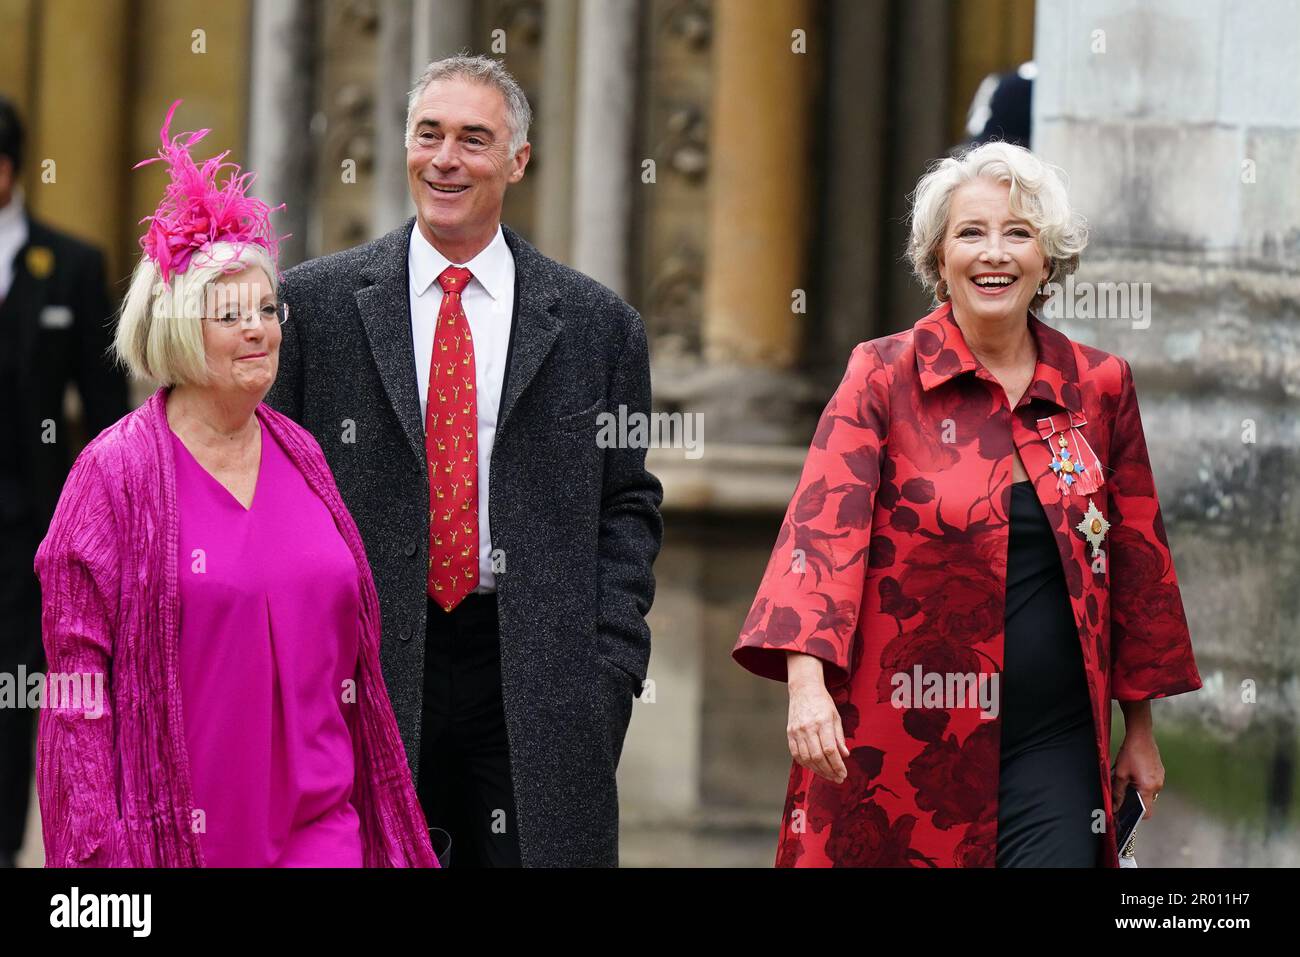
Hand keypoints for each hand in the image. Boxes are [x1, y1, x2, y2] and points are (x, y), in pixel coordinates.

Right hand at [786, 652, 849, 783]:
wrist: (803, 690)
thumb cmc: (822, 703)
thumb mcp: (836, 717)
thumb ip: (839, 737)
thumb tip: (845, 755)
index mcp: (823, 722)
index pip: (830, 750)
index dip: (837, 765)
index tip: (843, 774)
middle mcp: (808, 728)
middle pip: (818, 757)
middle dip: (829, 771)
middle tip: (837, 778)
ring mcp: (797, 731)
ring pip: (806, 758)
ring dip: (818, 770)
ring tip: (828, 775)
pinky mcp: (790, 733)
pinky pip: (796, 754)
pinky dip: (805, 764)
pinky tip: (814, 767)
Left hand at [1111, 728, 1164, 820]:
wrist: (1141, 736)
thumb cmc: (1131, 752)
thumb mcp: (1120, 773)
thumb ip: (1118, 792)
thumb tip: (1115, 806)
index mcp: (1149, 787)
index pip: (1147, 812)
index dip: (1136, 815)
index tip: (1126, 812)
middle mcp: (1158, 785)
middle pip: (1147, 801)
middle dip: (1135, 799)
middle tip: (1123, 790)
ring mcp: (1161, 778)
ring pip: (1149, 792)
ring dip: (1138, 789)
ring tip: (1128, 777)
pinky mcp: (1160, 773)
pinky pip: (1151, 783)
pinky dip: (1143, 782)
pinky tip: (1134, 772)